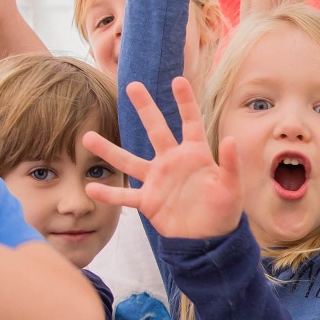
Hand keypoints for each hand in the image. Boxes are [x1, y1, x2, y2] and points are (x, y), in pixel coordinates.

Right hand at [84, 79, 242, 240]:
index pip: (190, 122)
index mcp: (195, 154)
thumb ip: (230, 164)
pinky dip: (109, 194)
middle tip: (132, 85)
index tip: (178, 80)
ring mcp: (157, 180)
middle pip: (156, 130)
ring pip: (129, 161)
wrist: (209, 239)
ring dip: (109, 151)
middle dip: (145, 108)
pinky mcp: (148, 202)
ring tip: (87, 138)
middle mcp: (172, 162)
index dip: (185, 102)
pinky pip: (125, 196)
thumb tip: (230, 139)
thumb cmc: (224, 210)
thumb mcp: (232, 187)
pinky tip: (90, 188)